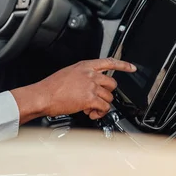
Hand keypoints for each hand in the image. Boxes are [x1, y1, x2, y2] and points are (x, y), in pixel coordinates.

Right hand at [11, 58, 136, 123]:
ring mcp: (90, 86)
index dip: (123, 65)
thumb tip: (90, 86)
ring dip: (101, 105)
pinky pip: (104, 107)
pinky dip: (99, 112)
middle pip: (112, 83)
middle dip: (107, 93)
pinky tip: (91, 113)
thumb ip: (82, 77)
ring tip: (89, 108)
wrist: (43, 96)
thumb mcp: (67, 74)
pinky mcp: (90, 99)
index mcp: (84, 66)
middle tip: (97, 99)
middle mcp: (89, 74)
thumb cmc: (50, 87)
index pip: (109, 62)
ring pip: (108, 97)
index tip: (132, 67)